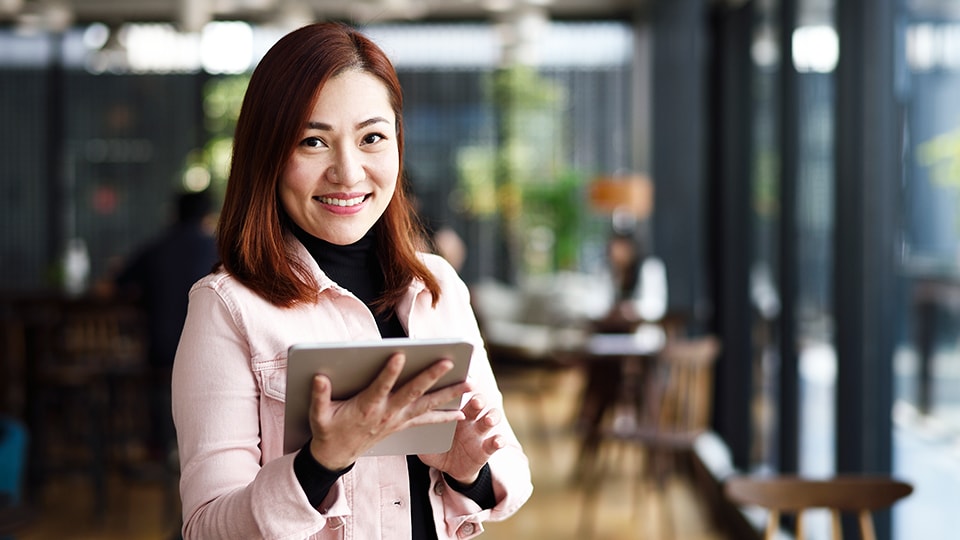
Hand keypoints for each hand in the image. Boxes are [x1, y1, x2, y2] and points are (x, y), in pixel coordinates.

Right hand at [307, 353, 469, 469]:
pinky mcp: (402, 425)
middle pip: (412, 392)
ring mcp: (397, 420)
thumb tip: (319, 377)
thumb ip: (319, 396)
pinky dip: (444, 417)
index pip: (381, 386)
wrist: (336, 456)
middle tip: (448, 362)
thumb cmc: (328, 430)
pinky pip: (427, 421)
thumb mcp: (318, 414)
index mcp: (366, 407)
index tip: (400, 354)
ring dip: (449, 395)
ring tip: (470, 384)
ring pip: (427, 405)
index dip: (390, 371)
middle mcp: (386, 413)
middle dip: (431, 376)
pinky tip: (461, 412)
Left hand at [419, 393, 504, 484]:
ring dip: (492, 417)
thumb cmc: (436, 448)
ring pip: (491, 418)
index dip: (461, 390)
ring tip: (488, 421)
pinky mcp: (486, 448)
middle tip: (475, 402)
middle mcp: (470, 418)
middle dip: (479, 401)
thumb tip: (397, 422)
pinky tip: (497, 441)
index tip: (460, 385)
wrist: (450, 469)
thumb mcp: (424, 440)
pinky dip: (498, 441)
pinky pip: (496, 442)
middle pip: (478, 403)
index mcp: (454, 412)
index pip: (459, 396)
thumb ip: (417, 431)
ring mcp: (480, 432)